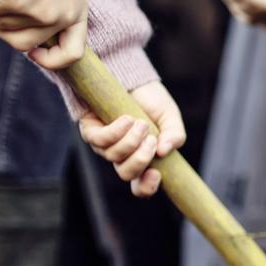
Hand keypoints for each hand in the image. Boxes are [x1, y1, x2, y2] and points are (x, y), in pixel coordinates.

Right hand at [0, 0, 87, 69]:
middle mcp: (60, 16)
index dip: (51, 60)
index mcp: (77, 10)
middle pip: (22, 44)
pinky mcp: (14, 3)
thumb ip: (51, 6)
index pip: (73, 53)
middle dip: (2, 26)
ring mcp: (38, 13)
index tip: (32, 52)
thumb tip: (28, 39)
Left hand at [77, 83, 185, 197]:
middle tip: (150, 139)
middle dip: (140, 159)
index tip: (156, 174)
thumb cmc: (150, 100)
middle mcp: (122, 156)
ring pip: (114, 157)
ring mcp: (105, 146)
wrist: (131, 77)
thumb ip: (175, 135)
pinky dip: (116, 131)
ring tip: (141, 123)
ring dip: (130, 141)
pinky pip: (100, 141)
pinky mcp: (91, 131)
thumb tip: (164, 151)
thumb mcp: (170, 117)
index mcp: (143, 158)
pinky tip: (127, 119)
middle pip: (126, 174)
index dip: (147, 187)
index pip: (141, 186)